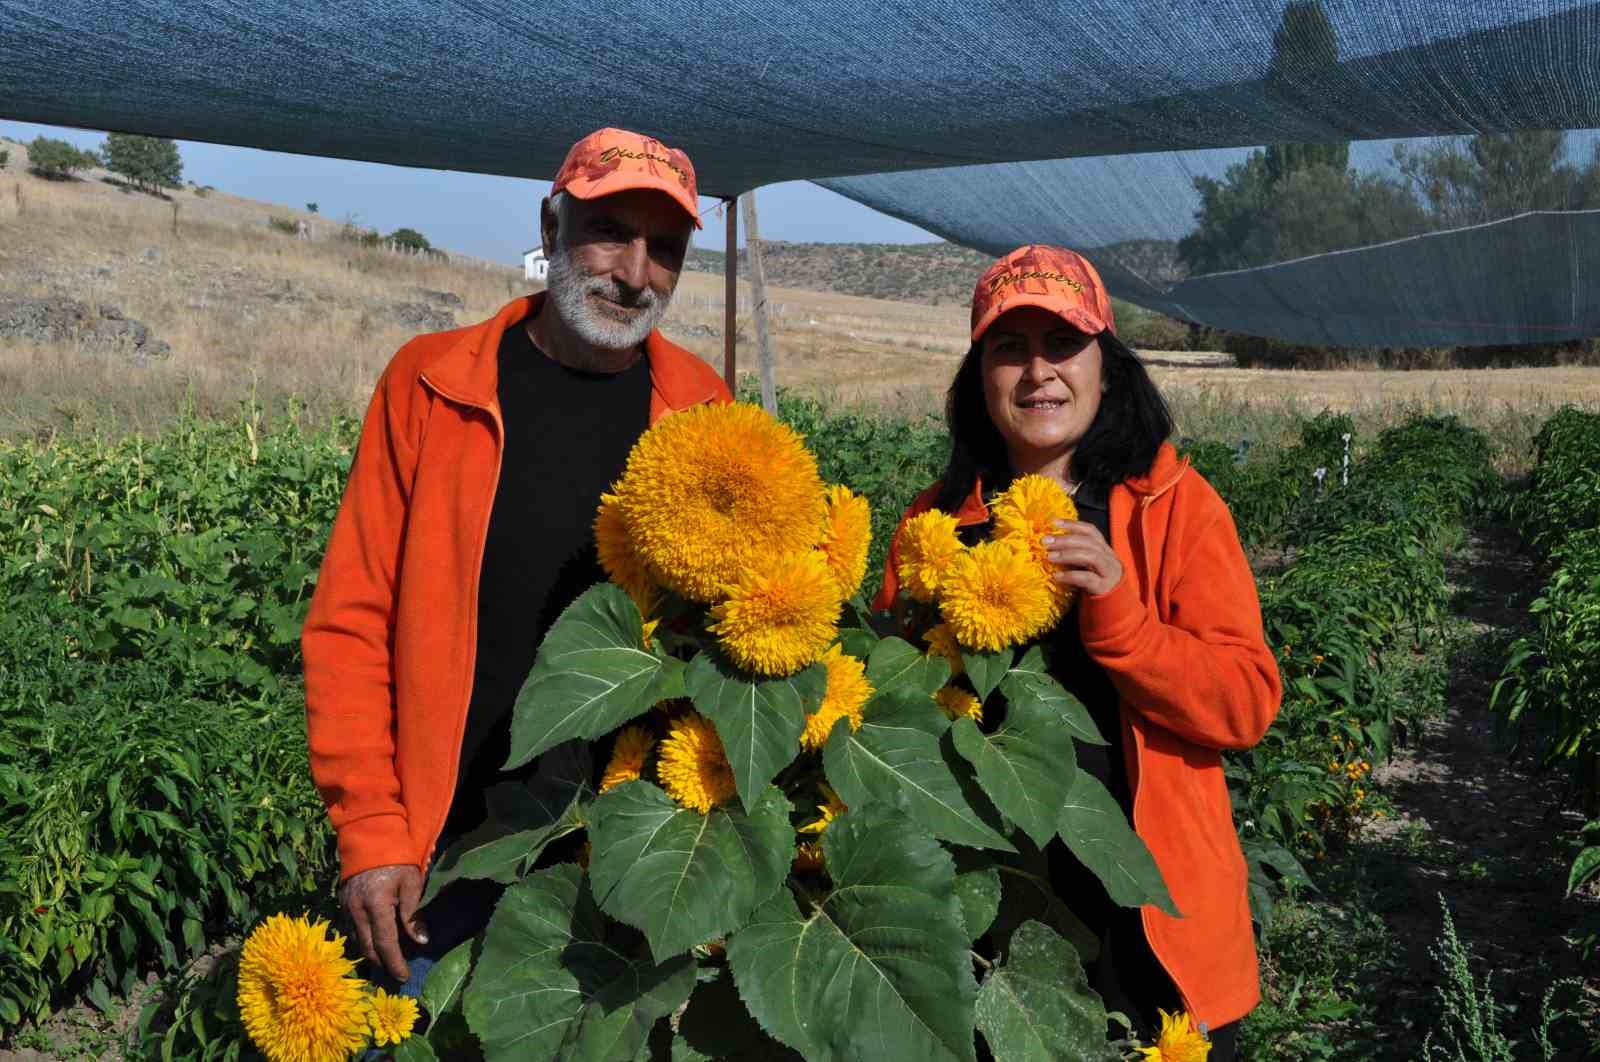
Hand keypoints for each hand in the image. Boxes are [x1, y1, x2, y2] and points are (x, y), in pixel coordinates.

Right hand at [338, 864, 427, 979]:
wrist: (369, 837)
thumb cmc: (397, 859)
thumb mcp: (412, 883)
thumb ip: (413, 914)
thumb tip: (421, 942)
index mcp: (376, 905)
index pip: (385, 944)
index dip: (394, 963)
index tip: (403, 976)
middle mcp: (357, 911)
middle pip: (367, 948)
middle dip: (382, 963)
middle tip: (396, 971)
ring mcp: (346, 908)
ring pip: (357, 941)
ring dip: (372, 952)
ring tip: (388, 958)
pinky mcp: (341, 903)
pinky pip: (351, 929)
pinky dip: (363, 938)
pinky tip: (375, 940)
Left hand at [1042, 520, 1123, 596]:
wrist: (1114, 605)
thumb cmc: (1095, 582)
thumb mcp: (1087, 564)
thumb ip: (1075, 553)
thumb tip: (1049, 544)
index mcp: (1104, 549)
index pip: (1090, 530)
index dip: (1073, 524)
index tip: (1053, 522)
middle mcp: (1108, 557)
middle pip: (1089, 542)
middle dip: (1065, 539)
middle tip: (1045, 541)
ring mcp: (1108, 572)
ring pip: (1091, 557)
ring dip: (1068, 554)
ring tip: (1049, 557)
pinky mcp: (1104, 587)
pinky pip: (1087, 578)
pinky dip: (1071, 575)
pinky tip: (1057, 576)